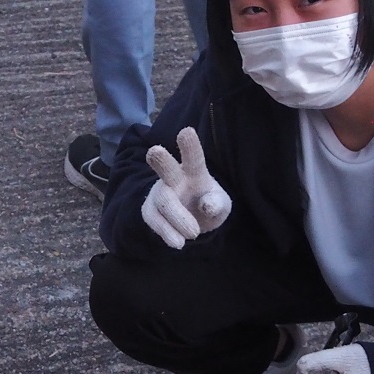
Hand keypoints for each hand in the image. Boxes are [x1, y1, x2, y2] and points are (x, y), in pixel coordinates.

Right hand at [142, 126, 231, 248]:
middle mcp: (174, 178)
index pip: (193, 157)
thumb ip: (217, 204)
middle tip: (155, 151)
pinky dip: (166, 232)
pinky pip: (154, 219)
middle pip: (166, 167)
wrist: (192, 223)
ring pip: (162, 200)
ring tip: (193, 233)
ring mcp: (160, 194)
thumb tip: (207, 206)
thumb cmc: (208, 205)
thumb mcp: (221, 206)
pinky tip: (178, 242)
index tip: (186, 131)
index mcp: (194, 171)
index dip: (190, 145)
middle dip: (160, 159)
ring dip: (176, 216)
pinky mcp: (151, 211)